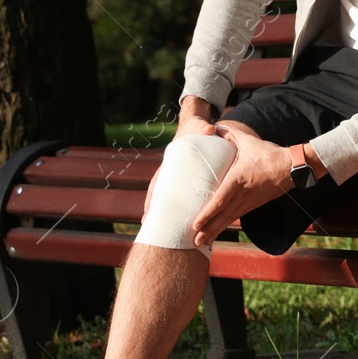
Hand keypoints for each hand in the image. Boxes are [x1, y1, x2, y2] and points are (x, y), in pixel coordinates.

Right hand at [145, 97, 219, 216]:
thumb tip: (209, 128)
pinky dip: (178, 208)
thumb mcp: (198, 127)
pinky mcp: (187, 180)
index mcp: (172, 163)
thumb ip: (202, 127)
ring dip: (165, 213)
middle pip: (160, 194)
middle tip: (150, 227)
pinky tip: (179, 222)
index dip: (152, 197)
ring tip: (162, 232)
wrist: (197, 126)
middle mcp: (172, 172)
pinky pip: (181, 195)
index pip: (158, 181)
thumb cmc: (195, 128)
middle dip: (154, 210)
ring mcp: (178, 177)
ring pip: (169, 197)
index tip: (147, 212)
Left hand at [189, 125, 319, 246]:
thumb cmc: (268, 154)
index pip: (219, 200)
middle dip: (208, 230)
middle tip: (194, 241)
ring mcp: (249, 201)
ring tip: (202, 242)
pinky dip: (226, 225)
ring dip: (216, 231)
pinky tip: (218, 231)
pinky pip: (237, 216)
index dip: (207, 214)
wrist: (292, 167)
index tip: (195, 224)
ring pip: (229, 219)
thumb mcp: (247, 142)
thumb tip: (214, 128)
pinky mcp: (255, 204)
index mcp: (237, 180)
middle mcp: (242, 195)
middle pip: (222, 216)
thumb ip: (229, 134)